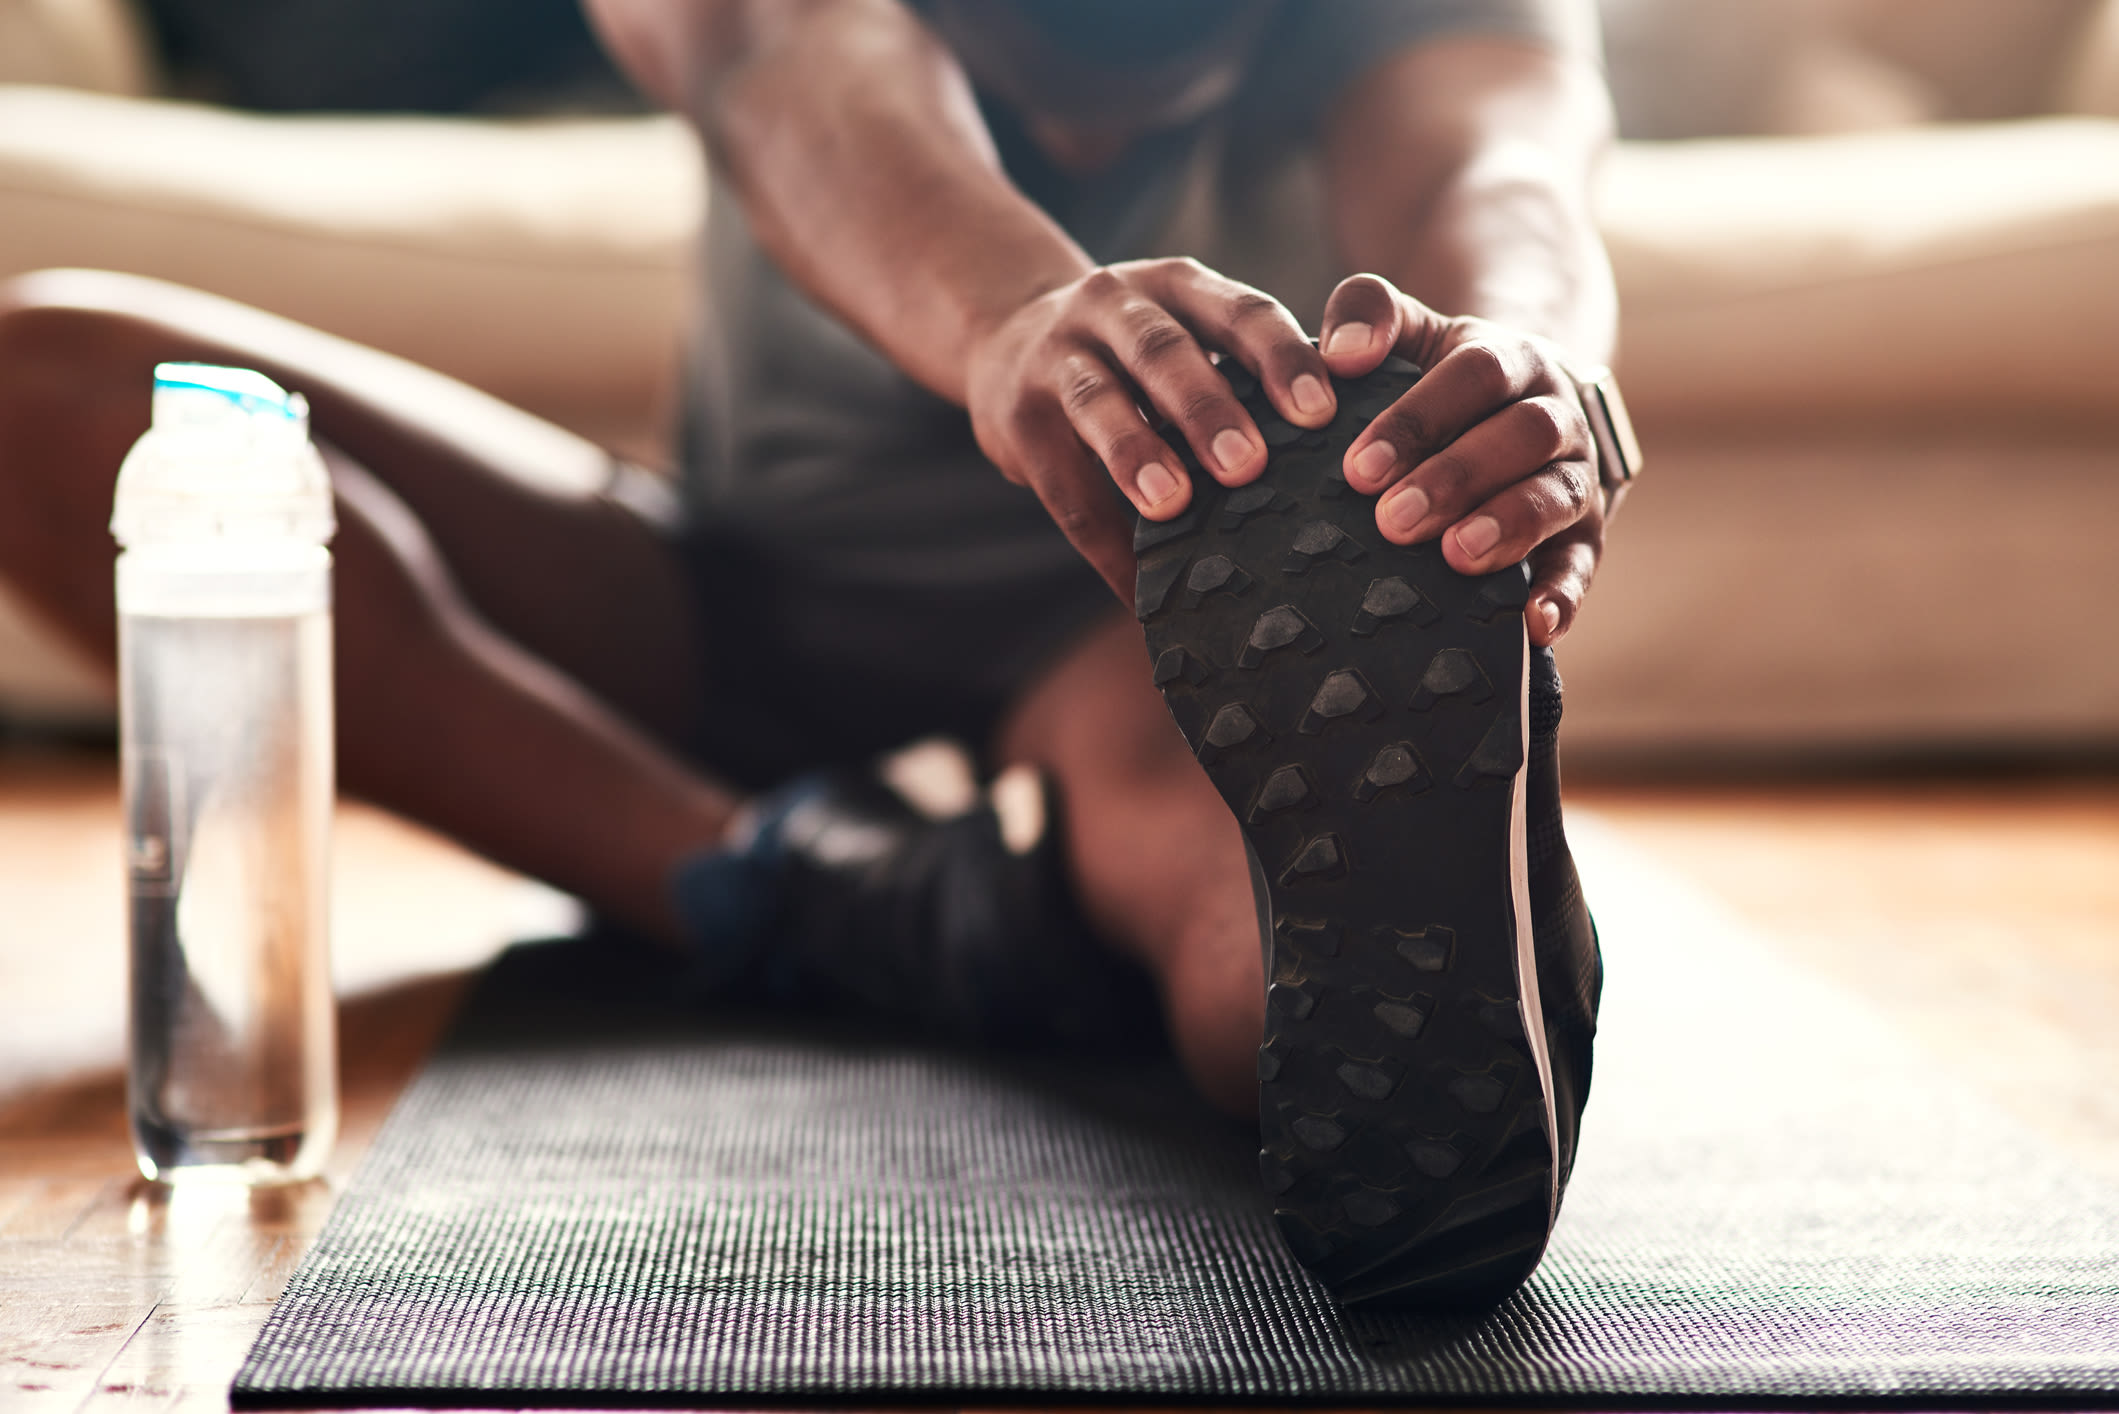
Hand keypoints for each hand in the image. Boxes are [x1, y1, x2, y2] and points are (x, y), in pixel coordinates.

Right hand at [965, 258, 1336, 598]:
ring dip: (1135, 453)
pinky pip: (1059, 482)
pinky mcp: (1015, 412)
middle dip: (1207, 407)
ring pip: (1099, 401)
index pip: (1238, 312)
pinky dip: (1099, 538)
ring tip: (1172, 504)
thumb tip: (1350, 459)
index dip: (1279, 358)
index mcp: (1179, 286)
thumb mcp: (1187, 334)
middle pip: (1162, 350)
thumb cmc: (1135, 356)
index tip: (1320, 412)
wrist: (1008, 335)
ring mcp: (1058, 354)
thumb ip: (1245, 375)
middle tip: (1250, 465)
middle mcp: (1115, 304)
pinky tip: (1135, 586)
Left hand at [1319, 273, 1609, 647]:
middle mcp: (1555, 414)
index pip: (1474, 376)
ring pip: (1556, 495)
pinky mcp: (1584, 534)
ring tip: (1455, 556)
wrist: (1523, 403)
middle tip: (1393, 520)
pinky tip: (1534, 624)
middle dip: (1457, 477)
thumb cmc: (1444, 378)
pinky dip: (1563, 594)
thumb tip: (1339, 352)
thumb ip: (1371, 312)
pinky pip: (1582, 564)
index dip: (1418, 419)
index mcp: (1511, 359)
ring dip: (1509, 525)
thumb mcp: (1414, 331)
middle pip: (1523, 434)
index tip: (1358, 467)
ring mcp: (1574, 476)